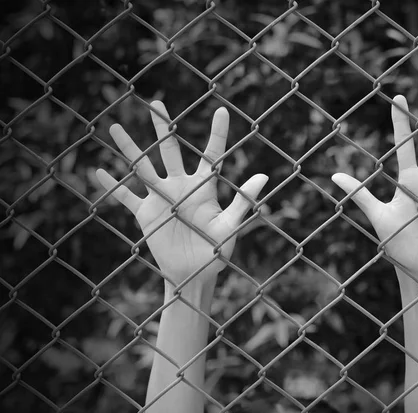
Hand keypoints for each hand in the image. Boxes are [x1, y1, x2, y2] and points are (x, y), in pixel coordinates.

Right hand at [96, 101, 267, 284]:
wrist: (193, 275)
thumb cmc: (217, 253)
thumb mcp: (231, 226)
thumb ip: (243, 201)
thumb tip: (263, 176)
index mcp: (205, 188)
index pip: (212, 154)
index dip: (217, 133)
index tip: (221, 110)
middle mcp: (181, 187)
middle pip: (171, 150)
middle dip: (163, 127)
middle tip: (156, 103)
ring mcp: (162, 198)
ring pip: (143, 167)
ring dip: (130, 149)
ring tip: (114, 129)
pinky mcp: (146, 214)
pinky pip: (126, 196)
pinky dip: (113, 186)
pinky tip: (99, 171)